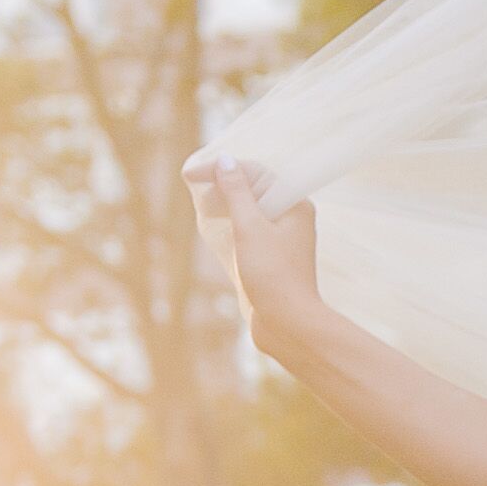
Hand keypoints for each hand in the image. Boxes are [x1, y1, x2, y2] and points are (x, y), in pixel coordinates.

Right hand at [188, 154, 325, 356]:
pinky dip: (232, 225)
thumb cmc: (272, 274)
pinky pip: (251, 231)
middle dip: (224, 186)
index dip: (223, 169)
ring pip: (252, 211)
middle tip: (194, 188)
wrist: (288, 324)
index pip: (256, 173)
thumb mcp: (249, 226)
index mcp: (295, 204)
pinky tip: (216, 228)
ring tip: (203, 207)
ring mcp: (284, 239)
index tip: (191, 175)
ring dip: (226, 205)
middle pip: (255, 189)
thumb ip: (237, 191)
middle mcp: (294, 218)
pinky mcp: (273, 258)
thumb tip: (226, 161)